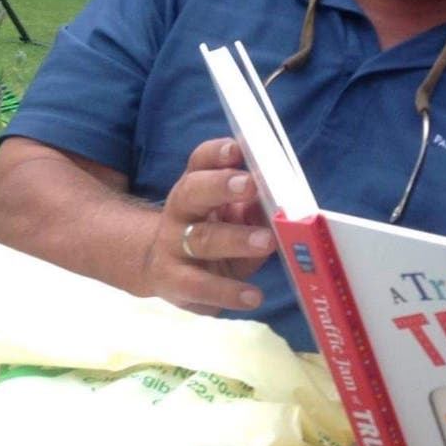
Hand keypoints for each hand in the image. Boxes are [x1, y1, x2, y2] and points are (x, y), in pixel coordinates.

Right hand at [143, 137, 275, 314]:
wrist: (164, 268)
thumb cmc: (214, 232)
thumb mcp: (232, 214)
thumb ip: (253, 206)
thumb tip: (280, 206)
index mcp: (195, 186)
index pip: (200, 161)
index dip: (217, 153)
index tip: (238, 148)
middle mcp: (179, 212)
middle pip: (192, 192)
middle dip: (221, 186)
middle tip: (252, 185)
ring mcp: (172, 248)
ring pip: (200, 240)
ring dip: (235, 239)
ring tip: (268, 241)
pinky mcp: (174, 284)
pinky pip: (200, 287)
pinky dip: (228, 293)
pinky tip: (253, 296)